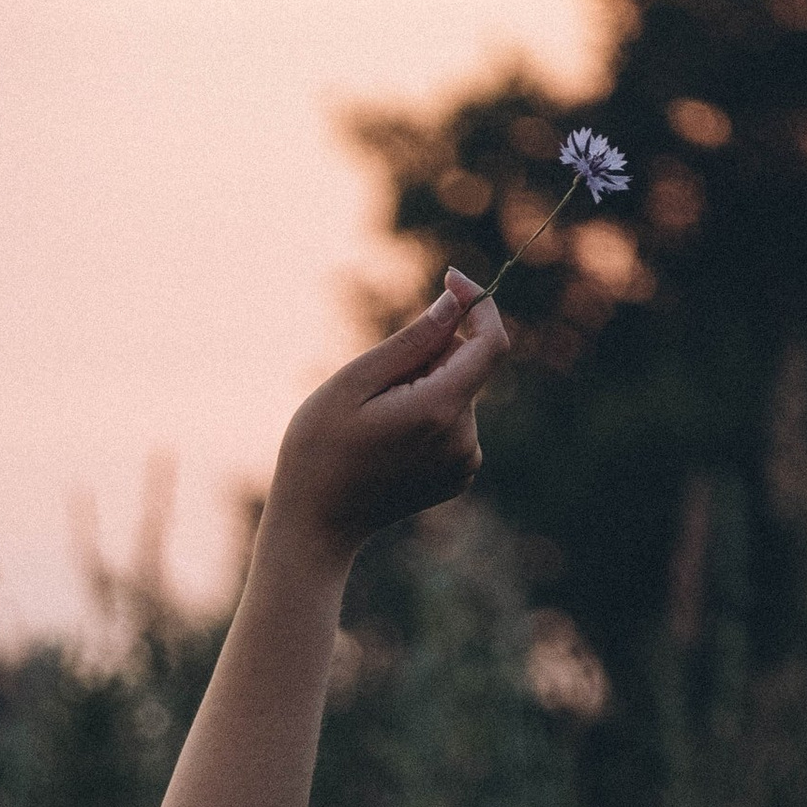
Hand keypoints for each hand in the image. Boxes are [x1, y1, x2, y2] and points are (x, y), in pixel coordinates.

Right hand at [266, 269, 508, 563]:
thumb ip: (412, 341)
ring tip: (377, 422)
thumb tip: (455, 303)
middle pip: (467, 366)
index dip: (478, 304)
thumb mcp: (354, 383)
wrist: (314, 526)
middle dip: (431, 357)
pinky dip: (429, 416)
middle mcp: (463, 439)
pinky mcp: (458, 475)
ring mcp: (464, 462)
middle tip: (375, 387)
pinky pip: (455, 423)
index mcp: (439, 410)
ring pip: (459, 393)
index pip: (491, 343)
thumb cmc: (319, 451)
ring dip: (426, 388)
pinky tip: (390, 441)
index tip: (451, 280)